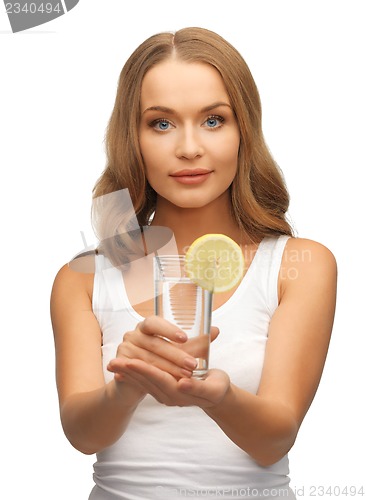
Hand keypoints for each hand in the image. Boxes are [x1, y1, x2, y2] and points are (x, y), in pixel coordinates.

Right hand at [108, 315, 218, 381]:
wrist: (139, 379)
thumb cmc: (162, 360)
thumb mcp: (178, 350)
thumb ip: (195, 342)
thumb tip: (216, 330)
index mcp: (146, 325)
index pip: (154, 322)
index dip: (168, 329)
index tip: (184, 338)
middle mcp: (133, 334)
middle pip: (154, 344)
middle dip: (175, 355)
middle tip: (193, 365)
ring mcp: (124, 349)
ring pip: (148, 360)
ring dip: (167, 369)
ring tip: (186, 376)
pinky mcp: (120, 366)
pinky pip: (138, 373)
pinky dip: (155, 378)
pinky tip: (170, 383)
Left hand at [108, 358, 229, 408]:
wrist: (218, 397)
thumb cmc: (218, 388)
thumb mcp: (214, 388)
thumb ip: (198, 386)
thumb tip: (183, 383)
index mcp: (181, 393)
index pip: (159, 379)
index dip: (145, 370)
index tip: (131, 361)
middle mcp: (169, 396)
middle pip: (146, 381)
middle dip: (130, 371)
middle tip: (113, 362)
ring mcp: (164, 395)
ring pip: (143, 383)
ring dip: (127, 373)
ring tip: (112, 363)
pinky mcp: (162, 390)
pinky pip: (144, 384)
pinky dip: (132, 377)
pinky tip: (121, 370)